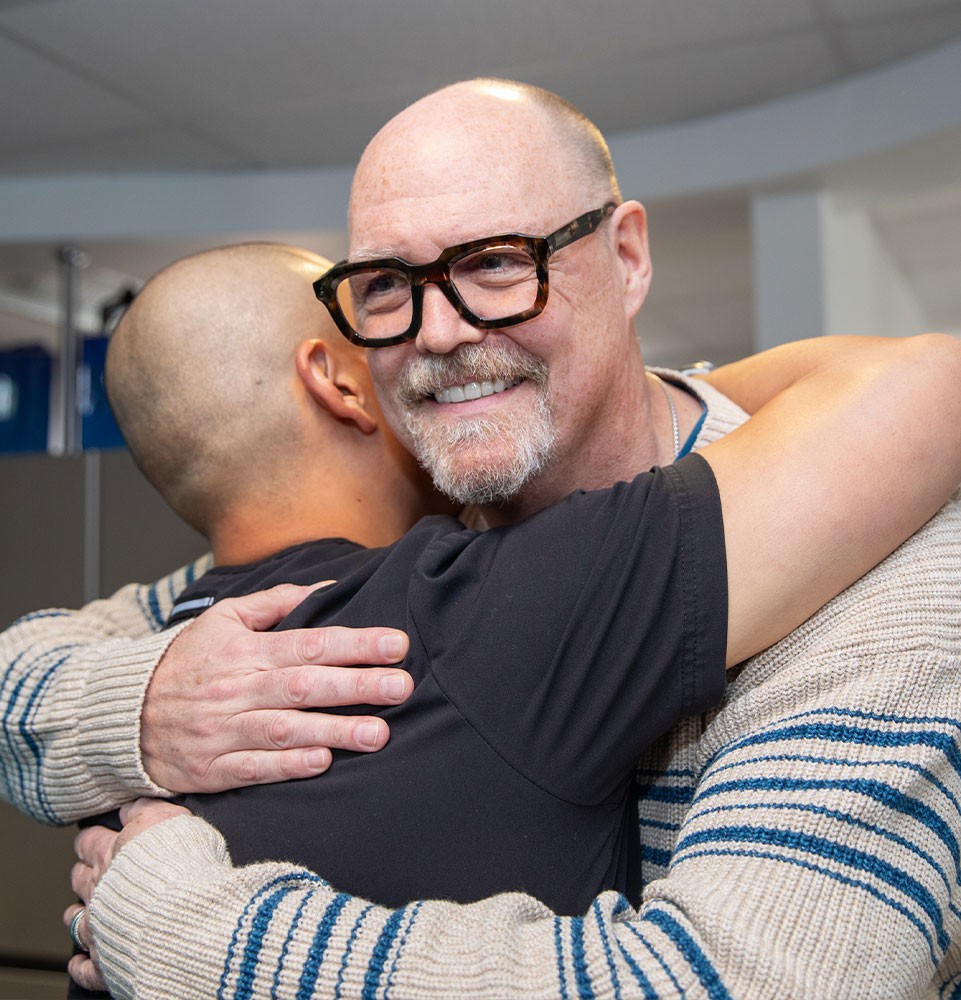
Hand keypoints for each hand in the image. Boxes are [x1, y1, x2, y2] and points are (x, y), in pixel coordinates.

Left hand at [66, 799, 189, 992]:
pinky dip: (81, 965)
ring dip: (78, 915)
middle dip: (84, 872)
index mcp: (114, 854)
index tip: (94, 836)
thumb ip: (147, 809)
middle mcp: (100, 890)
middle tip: (89, 869)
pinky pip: (85, 968)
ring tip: (82, 912)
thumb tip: (132, 803)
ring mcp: (100, 928)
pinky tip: (81, 962)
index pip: (91, 840)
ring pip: (76, 920)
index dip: (92, 837)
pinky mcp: (107, 962)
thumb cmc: (185, 864)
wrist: (186, 913)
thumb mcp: (171, 819)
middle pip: (80, 877)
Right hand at [141, 584, 413, 791]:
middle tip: (402, 687)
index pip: (309, 644)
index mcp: (243, 650)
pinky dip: (287, 766)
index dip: (355, 644)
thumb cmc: (186, 663)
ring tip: (379, 733)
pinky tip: (323, 762)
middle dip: (357, 686)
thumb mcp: (223, 619)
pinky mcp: (212, 769)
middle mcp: (236, 689)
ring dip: (334, 730)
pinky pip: (253, 768)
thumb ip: (276, 602)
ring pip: (285, 729)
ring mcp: (223, 731)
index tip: (396, 645)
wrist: (123, 715)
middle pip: (304, 686)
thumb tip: (327, 587)